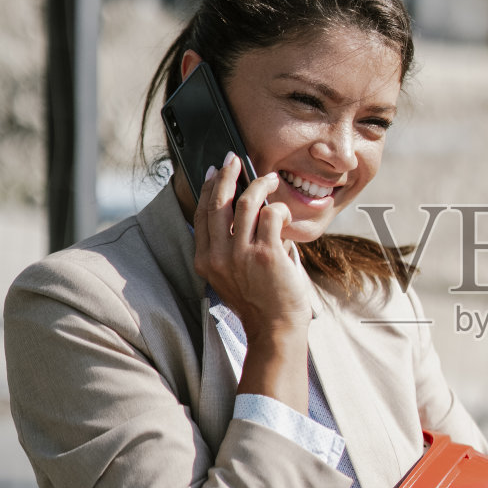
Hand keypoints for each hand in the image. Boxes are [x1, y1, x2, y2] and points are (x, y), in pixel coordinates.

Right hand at [192, 154, 311, 412]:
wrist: (275, 328)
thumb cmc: (259, 300)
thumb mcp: (230, 275)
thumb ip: (228, 247)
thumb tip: (240, 209)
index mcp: (205, 260)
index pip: (202, 213)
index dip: (208, 187)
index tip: (214, 170)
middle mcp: (218, 256)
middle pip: (218, 201)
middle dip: (227, 174)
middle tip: (235, 159)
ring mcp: (241, 255)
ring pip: (246, 203)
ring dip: (260, 185)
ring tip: (270, 179)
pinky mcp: (267, 254)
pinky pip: (272, 215)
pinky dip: (280, 209)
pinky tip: (284, 213)